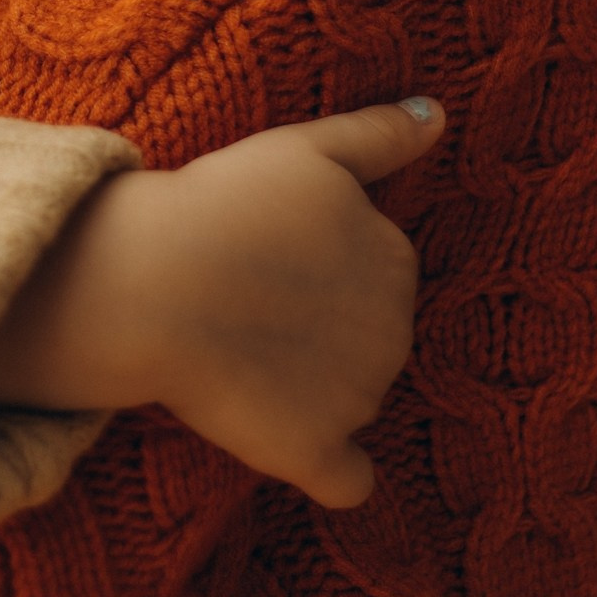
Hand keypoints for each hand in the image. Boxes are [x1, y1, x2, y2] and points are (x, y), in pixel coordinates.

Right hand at [0, 101, 442, 508]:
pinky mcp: (316, 451)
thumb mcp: (307, 147)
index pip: (378, 272)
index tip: (272, 256)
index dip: (323, 266)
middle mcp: (395, 333)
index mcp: (395, 260)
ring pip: (353, 399)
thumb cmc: (223, 205)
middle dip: (326, 327)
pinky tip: (296, 444)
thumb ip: (380, 133)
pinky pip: (348, 481)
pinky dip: (334, 470)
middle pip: (370, 338)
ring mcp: (359, 399)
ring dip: (317, 386)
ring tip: (246, 355)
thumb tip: (438, 115)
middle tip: (252, 302)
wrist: (158, 282)